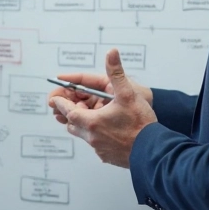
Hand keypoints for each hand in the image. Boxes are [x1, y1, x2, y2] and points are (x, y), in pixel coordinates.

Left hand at [49, 49, 156, 167]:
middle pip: (72, 124)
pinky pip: (96, 145)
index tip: (55, 98)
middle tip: (79, 105)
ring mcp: (99, 149)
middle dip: (72, 113)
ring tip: (95, 115)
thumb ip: (116, 72)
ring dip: (85, 124)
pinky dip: (97, 135)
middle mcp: (92, 137)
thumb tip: (111, 53)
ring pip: (83, 135)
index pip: (67, 111)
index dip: (61, 103)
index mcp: (92, 121)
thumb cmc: (141, 124)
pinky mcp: (107, 156)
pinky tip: (110, 130)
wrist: (153, 151)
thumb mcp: (128, 94)